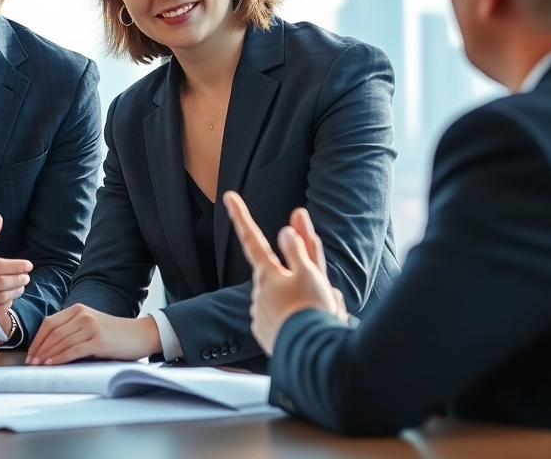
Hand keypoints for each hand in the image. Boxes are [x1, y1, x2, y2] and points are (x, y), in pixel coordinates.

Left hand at [25, 305, 160, 364]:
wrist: (141, 334)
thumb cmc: (114, 334)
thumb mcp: (91, 325)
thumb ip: (72, 329)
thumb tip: (48, 345)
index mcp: (78, 309)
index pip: (50, 323)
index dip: (37, 338)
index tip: (30, 352)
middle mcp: (83, 315)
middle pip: (53, 333)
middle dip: (39, 349)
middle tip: (31, 362)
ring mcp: (91, 327)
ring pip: (61, 341)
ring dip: (47, 355)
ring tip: (38, 365)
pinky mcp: (99, 341)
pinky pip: (73, 350)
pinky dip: (60, 358)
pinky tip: (52, 364)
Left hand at [224, 192, 343, 355]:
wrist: (311, 355)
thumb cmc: (312, 310)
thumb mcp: (310, 273)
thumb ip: (298, 249)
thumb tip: (286, 229)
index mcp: (268, 274)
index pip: (253, 238)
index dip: (241, 215)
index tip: (228, 196)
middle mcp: (259, 292)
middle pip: (280, 271)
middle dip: (300, 273)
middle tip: (322, 291)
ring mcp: (261, 313)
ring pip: (287, 297)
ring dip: (303, 299)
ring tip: (322, 314)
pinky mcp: (265, 333)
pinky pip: (283, 318)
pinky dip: (296, 318)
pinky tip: (309, 327)